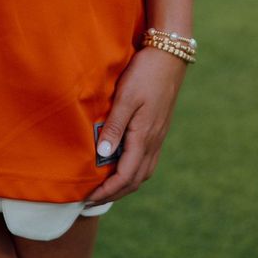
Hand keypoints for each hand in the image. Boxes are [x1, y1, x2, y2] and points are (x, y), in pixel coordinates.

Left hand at [82, 46, 187, 207]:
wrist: (169, 57)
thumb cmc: (145, 74)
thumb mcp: (126, 97)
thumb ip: (115, 126)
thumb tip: (104, 155)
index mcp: (144, 137)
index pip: (125, 176)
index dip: (107, 191)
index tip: (88, 198)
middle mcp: (153, 142)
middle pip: (135, 180)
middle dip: (114, 194)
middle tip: (92, 200)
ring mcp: (158, 137)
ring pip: (143, 173)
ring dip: (125, 185)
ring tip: (106, 189)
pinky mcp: (159, 130)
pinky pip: (147, 161)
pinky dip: (133, 172)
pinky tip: (122, 166)